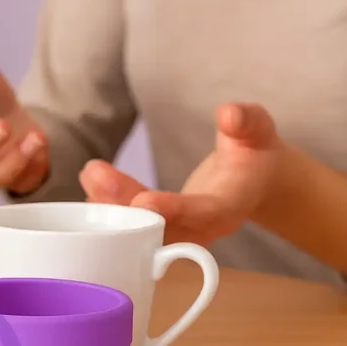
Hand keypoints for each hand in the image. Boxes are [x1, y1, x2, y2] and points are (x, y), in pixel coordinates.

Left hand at [80, 103, 283, 244]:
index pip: (203, 214)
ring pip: (141, 228)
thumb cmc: (254, 152)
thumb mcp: (257, 130)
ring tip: (88, 174)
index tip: (143, 201)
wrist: (253, 180)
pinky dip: (110, 209)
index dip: (174, 210)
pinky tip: (89, 187)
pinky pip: (133, 224)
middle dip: (124, 205)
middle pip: (161, 226)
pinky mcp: (163, 228)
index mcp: (229, 207)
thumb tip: (229, 113)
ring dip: (110, 206)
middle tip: (94, 176)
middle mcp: (202, 228)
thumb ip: (246, 122)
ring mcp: (180, 232)